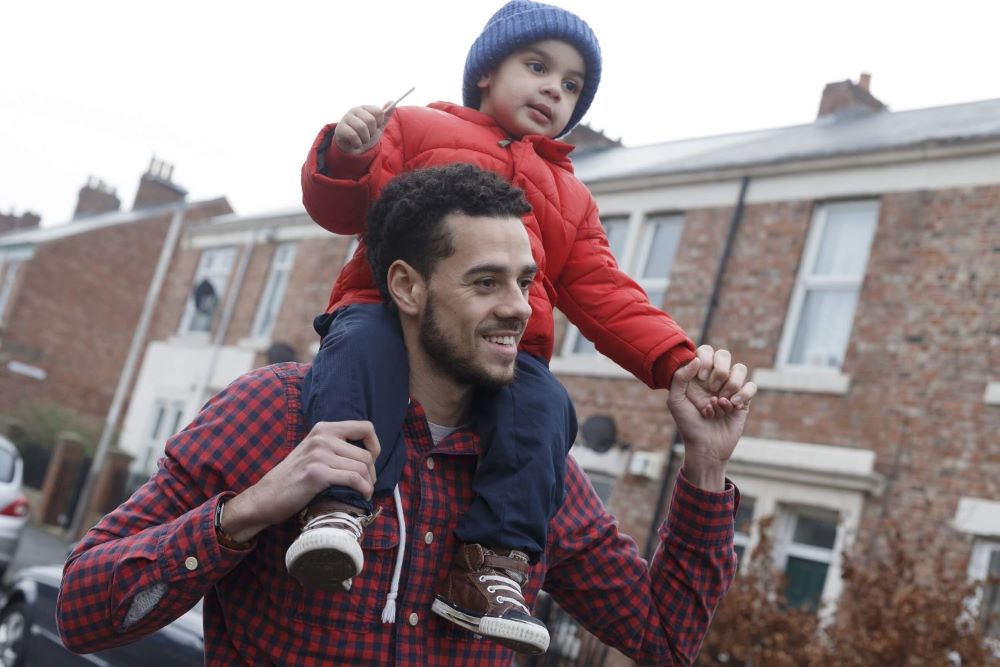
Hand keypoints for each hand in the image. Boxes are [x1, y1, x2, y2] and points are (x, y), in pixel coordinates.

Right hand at [221, 421, 379, 542]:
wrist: (267, 496)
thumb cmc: (294, 477)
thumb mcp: (314, 451)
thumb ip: (336, 445)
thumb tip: (368, 453)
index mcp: (323, 428)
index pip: (365, 427)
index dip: (375, 445)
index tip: (371, 461)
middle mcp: (322, 437)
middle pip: (366, 454)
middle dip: (372, 473)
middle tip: (367, 485)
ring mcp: (319, 454)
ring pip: (362, 468)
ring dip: (369, 484)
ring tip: (364, 492)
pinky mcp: (317, 473)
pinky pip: (354, 479)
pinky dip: (363, 490)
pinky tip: (361, 497)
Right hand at [334, 103, 393, 153]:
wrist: (353, 148)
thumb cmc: (366, 134)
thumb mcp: (378, 126)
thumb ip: (386, 115)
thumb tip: (392, 102)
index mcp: (365, 108)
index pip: (379, 112)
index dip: (379, 123)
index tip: (375, 127)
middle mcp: (354, 110)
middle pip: (371, 120)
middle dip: (372, 132)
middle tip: (367, 135)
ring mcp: (346, 118)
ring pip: (362, 127)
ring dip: (365, 139)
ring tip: (362, 140)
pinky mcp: (340, 128)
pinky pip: (353, 135)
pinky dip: (357, 143)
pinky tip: (355, 143)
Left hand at [667, 346, 755, 490]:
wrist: (705, 447)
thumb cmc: (688, 425)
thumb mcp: (675, 401)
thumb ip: (680, 378)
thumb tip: (696, 359)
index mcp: (698, 375)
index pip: (706, 351)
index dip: (706, 359)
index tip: (700, 378)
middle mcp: (714, 379)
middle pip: (724, 355)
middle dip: (719, 370)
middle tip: (711, 388)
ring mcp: (730, 388)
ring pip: (740, 368)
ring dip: (731, 384)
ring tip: (721, 401)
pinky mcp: (744, 401)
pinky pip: (751, 386)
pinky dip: (743, 394)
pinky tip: (732, 406)